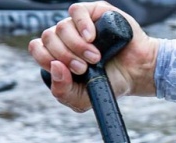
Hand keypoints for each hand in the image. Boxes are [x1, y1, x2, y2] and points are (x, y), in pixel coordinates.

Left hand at [28, 1, 158, 113]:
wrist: (137, 73)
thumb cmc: (111, 84)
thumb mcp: (82, 99)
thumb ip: (62, 91)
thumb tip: (55, 66)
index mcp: (58, 55)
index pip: (38, 49)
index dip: (46, 59)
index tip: (67, 71)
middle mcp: (65, 38)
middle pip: (48, 38)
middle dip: (65, 56)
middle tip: (84, 68)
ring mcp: (78, 24)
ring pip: (61, 27)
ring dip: (77, 46)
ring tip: (96, 58)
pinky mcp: (93, 12)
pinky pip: (75, 11)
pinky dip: (82, 25)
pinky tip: (92, 38)